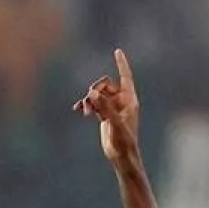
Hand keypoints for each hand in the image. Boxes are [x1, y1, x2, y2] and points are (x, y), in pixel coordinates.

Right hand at [74, 49, 140, 166]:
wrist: (121, 155)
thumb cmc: (124, 140)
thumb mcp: (115, 122)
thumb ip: (105, 106)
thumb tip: (92, 93)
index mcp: (129, 100)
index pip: (125, 77)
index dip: (121, 64)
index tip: (117, 51)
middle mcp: (121, 101)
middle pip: (105, 84)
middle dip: (95, 90)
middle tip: (91, 101)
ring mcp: (112, 107)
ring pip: (97, 94)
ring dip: (89, 99)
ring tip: (85, 111)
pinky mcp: (104, 114)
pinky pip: (93, 103)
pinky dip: (86, 105)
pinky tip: (79, 110)